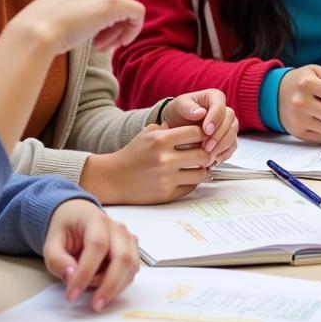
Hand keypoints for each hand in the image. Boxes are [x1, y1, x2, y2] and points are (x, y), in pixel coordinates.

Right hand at [11, 0, 144, 57]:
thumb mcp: (66, 8)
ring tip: (103, 47)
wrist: (35, 34)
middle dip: (115, 23)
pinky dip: (133, 30)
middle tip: (100, 44)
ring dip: (120, 29)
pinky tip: (118, 44)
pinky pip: (138, 14)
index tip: (94, 36)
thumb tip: (105, 18)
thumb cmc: (44, 28)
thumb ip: (86, 5)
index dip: (105, 17)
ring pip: (130, 6)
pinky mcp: (114, 3)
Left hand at [43, 199, 139, 310]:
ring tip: (94, 296)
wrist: (78, 217)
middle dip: (109, 286)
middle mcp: (117, 228)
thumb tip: (71, 276)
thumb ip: (57, 260)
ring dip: (114, 286)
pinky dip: (119, 285)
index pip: (97, 245)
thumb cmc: (66, 230)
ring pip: (131, 267)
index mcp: (96, 219)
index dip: (86, 272)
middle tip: (94, 306)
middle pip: (122, 258)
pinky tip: (103, 289)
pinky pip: (131, 271)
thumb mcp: (51, 243)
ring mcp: (128, 238)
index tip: (72, 295)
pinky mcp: (132, 250)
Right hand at [81, 124, 214, 203]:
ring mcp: (166, 178)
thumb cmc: (132, 154)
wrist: (113, 178)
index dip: (204, 134)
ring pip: (201, 173)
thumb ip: (168, 127)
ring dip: (202, 169)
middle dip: (207, 153)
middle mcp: (165, 159)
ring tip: (197, 165)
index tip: (203, 137)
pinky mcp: (167, 194)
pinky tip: (187, 176)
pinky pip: (190, 187)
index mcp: (161, 140)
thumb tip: (189, 126)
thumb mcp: (147, 133)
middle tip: (206, 152)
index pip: (197, 133)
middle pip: (203, 154)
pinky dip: (191, 181)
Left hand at [161, 90, 238, 163]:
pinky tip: (212, 159)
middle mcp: (224, 111)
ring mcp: (226, 126)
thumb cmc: (178, 112)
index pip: (220, 106)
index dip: (215, 119)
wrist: (175, 125)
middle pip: (230, 122)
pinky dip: (223, 154)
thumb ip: (187, 107)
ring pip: (233, 135)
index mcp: (214, 97)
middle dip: (219, 136)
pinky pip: (231, 147)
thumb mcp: (178, 106)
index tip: (206, 130)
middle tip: (206, 146)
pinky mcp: (226, 139)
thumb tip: (200, 112)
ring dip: (222, 147)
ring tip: (208, 155)